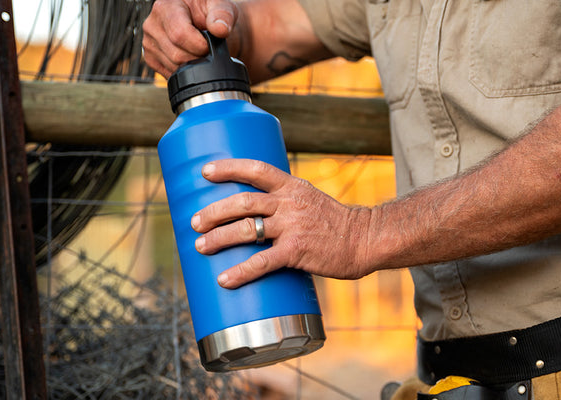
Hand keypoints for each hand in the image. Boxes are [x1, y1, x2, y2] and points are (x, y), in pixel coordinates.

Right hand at [143, 0, 239, 77]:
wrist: (205, 23)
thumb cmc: (210, 12)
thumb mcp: (221, 6)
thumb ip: (223, 14)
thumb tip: (220, 29)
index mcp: (165, 7)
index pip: (179, 34)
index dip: (199, 45)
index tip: (210, 44)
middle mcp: (152, 24)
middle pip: (176, 54)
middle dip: (198, 57)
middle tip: (208, 49)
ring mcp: (149, 43)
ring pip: (173, 67)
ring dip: (193, 65)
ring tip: (199, 50)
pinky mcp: (151, 58)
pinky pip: (169, 74)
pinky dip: (184, 72)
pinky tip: (191, 57)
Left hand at [191, 159, 377, 287]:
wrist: (365, 240)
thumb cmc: (336, 223)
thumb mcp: (310, 199)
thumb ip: (284, 203)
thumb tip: (253, 212)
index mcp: (292, 187)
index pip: (256, 169)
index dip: (228, 168)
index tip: (205, 172)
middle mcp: (289, 203)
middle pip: (242, 201)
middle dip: (213, 212)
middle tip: (195, 223)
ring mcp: (293, 227)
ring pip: (246, 229)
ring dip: (218, 238)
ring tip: (201, 247)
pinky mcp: (297, 251)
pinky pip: (261, 262)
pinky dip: (240, 272)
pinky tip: (225, 279)